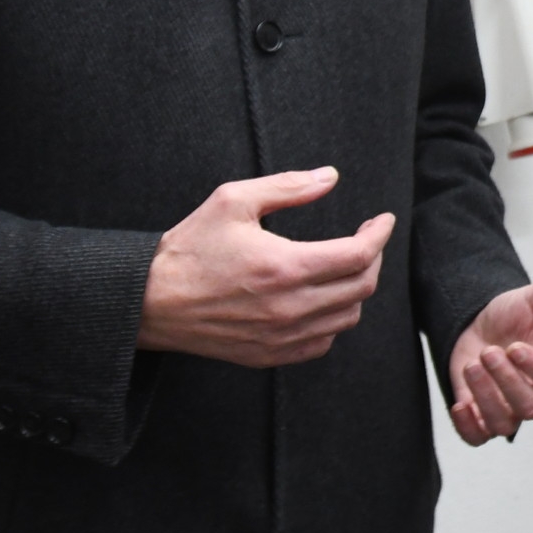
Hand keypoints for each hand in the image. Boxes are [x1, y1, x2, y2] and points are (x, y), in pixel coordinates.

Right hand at [137, 167, 393, 368]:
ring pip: (347, 317)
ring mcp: (282, 337)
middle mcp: (290, 307)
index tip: (382, 221)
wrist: (150, 302)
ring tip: (344, 267)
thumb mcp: (233, 201)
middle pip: (362, 286)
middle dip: (372, 258)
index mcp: (285, 266)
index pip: (358, 255)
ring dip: (355, 290)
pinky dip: (333, 321)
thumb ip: (287, 187)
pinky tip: (321, 300)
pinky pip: (323, 343)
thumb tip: (330, 177)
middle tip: (365, 240)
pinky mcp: (270, 355)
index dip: (379, 235)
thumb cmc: (189, 249)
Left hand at [449, 281, 532, 443]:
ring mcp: (509, 409)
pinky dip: (467, 428)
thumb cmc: (515, 315)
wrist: (482, 323)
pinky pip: (478, 437)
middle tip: (488, 352)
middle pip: (531, 408)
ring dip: (486, 398)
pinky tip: (459, 404)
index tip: (515, 347)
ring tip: (472, 365)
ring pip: (504, 424)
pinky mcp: (481, 416)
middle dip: (506, 381)